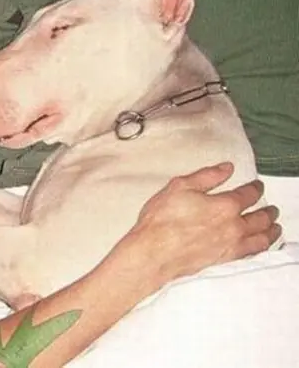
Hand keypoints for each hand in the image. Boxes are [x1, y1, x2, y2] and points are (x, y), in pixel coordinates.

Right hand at [125, 162, 281, 286]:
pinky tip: (260, 245)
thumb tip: (227, 168)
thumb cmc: (162, 220)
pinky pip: (253, 253)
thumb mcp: (179, 187)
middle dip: (269, 211)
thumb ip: (206, 176)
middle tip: (272, 208)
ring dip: (272, 230)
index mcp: (225, 205)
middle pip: (262, 217)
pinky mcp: (226, 261)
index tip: (257, 185)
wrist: (154, 253)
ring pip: (262, 238)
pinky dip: (262, 247)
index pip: (249, 194)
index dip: (255, 187)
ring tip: (275, 227)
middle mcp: (234, 226)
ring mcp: (232, 245)